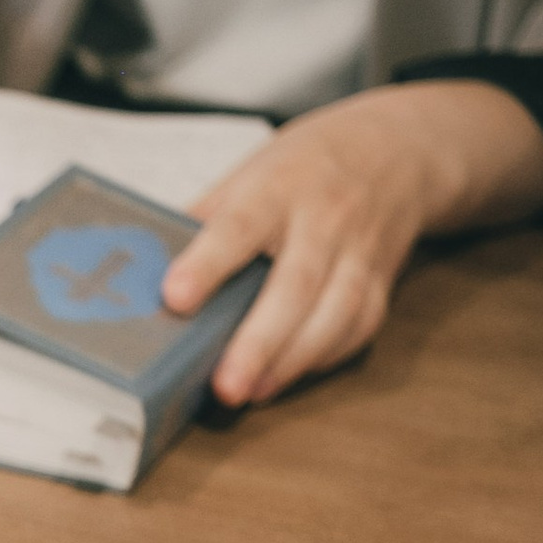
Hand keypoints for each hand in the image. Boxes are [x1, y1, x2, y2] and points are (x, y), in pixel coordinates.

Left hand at [158, 82, 542, 406]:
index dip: (207, 263)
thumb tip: (145, 265)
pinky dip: (322, 357)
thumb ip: (205, 219)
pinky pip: (357, 326)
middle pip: (295, 284)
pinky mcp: (381, 281)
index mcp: (279, 186)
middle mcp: (325, 218)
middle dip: (259, 339)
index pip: (240, 225)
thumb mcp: (250, 173)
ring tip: (251, 392)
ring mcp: (359, 252)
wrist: (398, 150)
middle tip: (224, 386)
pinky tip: (284, 378)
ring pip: (335, 312)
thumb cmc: (304, 168)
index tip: (174, 298)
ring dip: (293, 360)